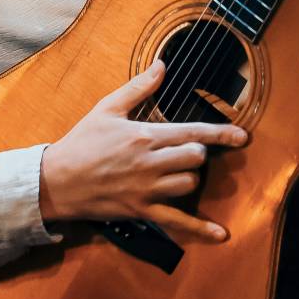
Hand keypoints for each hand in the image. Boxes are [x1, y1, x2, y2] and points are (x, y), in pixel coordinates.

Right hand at [39, 60, 248, 242]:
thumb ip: (138, 87)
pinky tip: (221, 234)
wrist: (56, 180)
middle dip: (199, 153)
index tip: (242, 136)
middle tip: (188, 150)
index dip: (221, 134)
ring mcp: (147, 189)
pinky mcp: (142, 211)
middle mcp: (150, 163)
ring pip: (189, 184)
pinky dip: (200, 229)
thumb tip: (162, 64)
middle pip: (195, 158)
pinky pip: (177, 222)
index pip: (192, 132)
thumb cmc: (81, 141)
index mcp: (144, 135)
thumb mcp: (107, 108)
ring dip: (191, 177)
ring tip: (179, 171)